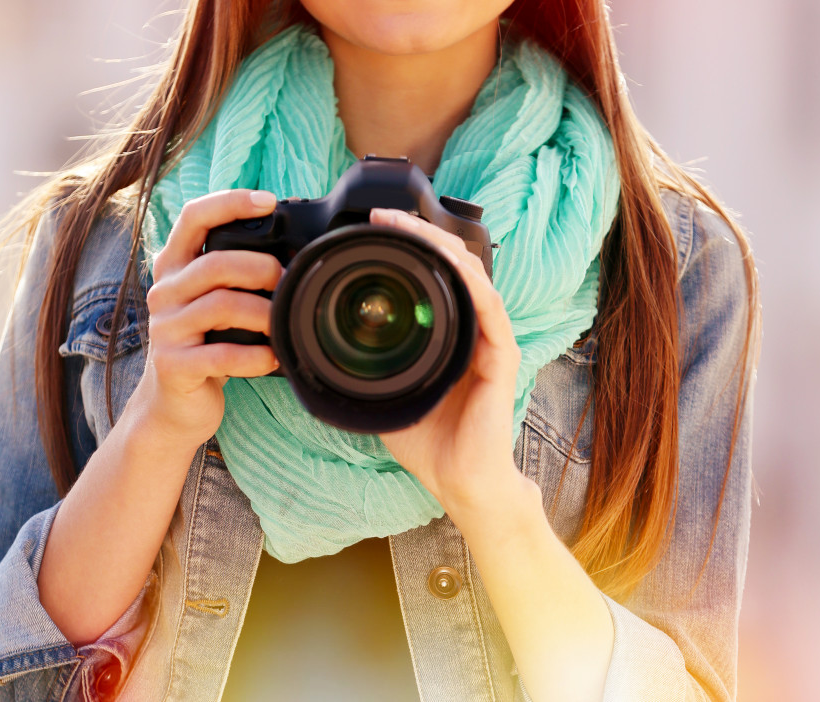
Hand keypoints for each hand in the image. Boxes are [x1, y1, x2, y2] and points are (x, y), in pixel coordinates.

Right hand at [129, 189, 283, 451]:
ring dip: (264, 313)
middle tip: (286, 280)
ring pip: (220, 306)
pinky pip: (221, 355)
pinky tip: (272, 358)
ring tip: (283, 323)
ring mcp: (165, 330)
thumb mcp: (213, 302)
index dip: (230, 202)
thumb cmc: (205, 346)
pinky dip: (255, 356)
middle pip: (214, 263)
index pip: (193, 217)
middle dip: (259, 267)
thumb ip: (235, 275)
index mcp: (174, 267)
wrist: (173, 406)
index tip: (269, 201)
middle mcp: (163, 292)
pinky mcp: (173, 366)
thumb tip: (293, 255)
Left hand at [369, 208, 527, 516]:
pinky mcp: (502, 357)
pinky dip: (471, 283)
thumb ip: (363, 367)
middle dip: (421, 233)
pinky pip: (490, 310)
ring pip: (473, 276)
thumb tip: (316, 351)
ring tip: (410, 227)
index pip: (432, 275)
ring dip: (442, 247)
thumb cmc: (428, 443)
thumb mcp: (384, 393)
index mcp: (447, 334)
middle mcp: (471, 330)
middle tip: (385, 216)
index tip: (373, 228)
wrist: (460, 482)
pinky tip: (449, 263)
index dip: (408, 246)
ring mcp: (489, 341)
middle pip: (453, 264)